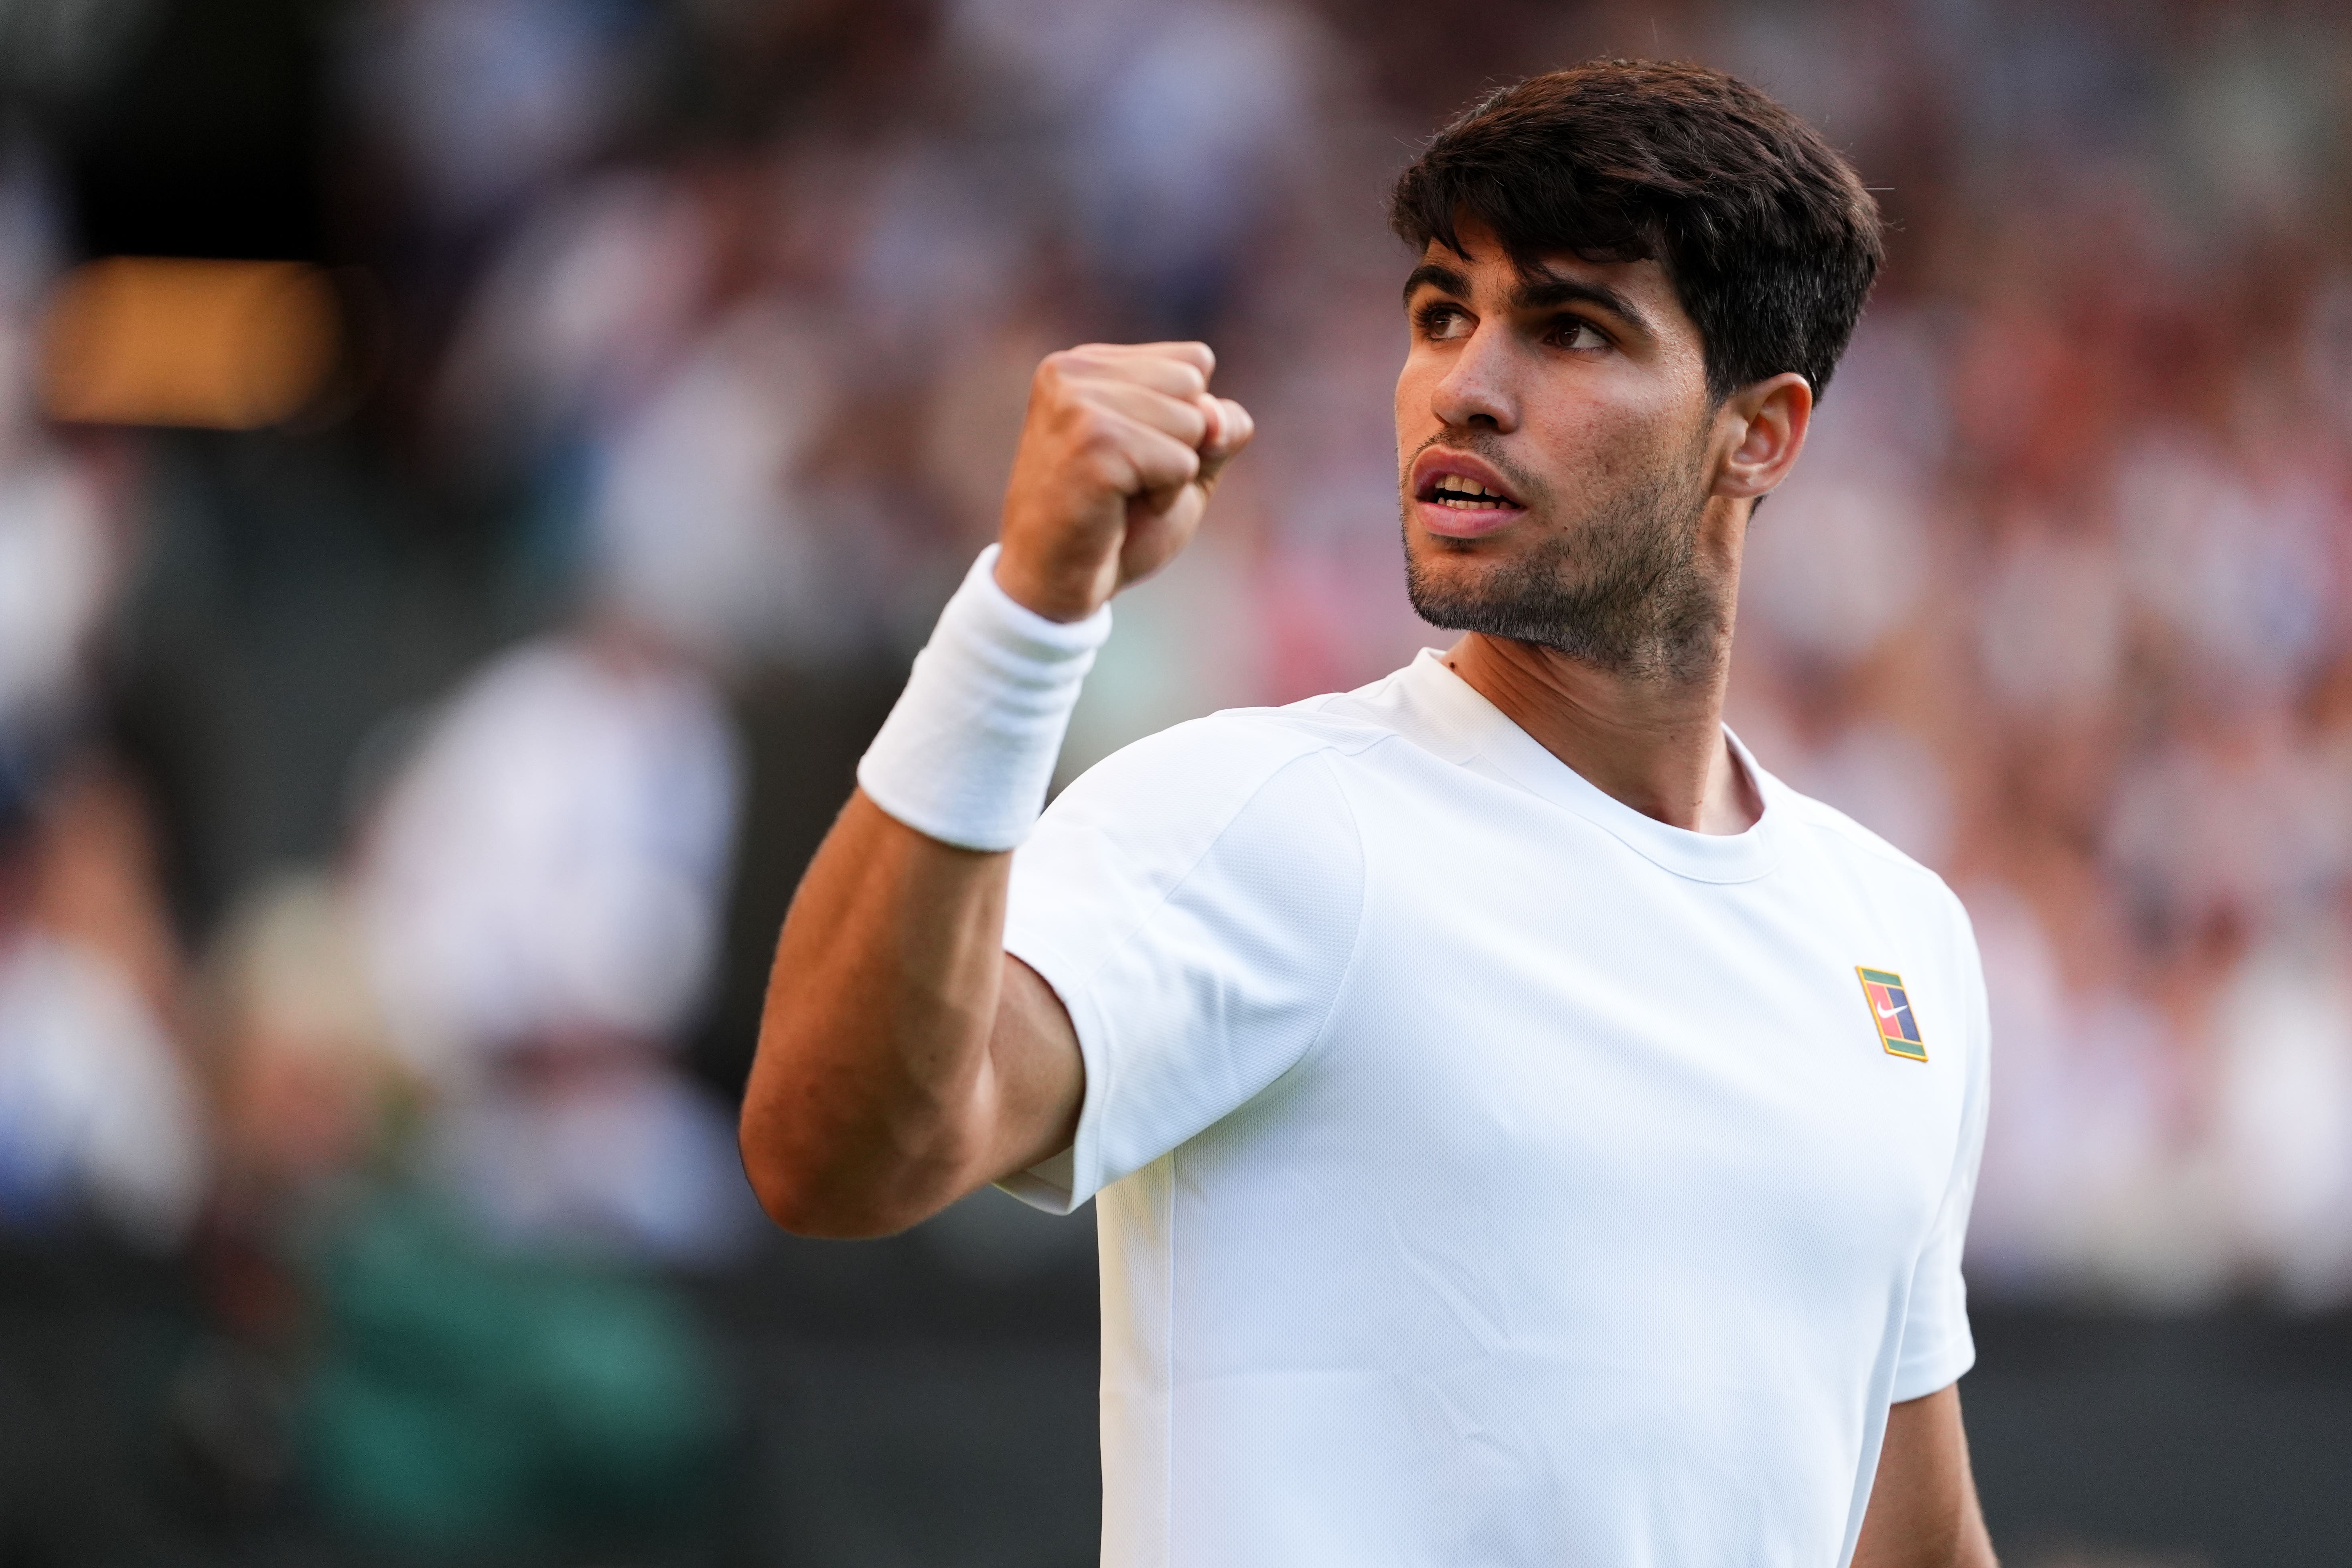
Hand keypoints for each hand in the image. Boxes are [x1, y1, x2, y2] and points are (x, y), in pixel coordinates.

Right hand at [994, 341, 1254, 621]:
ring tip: (1121, 496)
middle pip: (1194, 386)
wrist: (1054, 585)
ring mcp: (1078, 404)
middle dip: (1181, 443)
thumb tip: (1217, 417)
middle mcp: (1073, 371)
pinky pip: (1182, 462)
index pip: (1194, 362)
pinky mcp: (1093, 443)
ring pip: (1194, 422)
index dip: (1186, 421)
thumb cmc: (1114, 524)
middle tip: (1127, 480)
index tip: (1134, 456)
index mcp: (1086, 363)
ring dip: (1172, 475)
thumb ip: (1217, 425)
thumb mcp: (1182, 461)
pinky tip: (1118, 512)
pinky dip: (1166, 498)